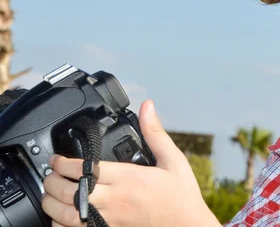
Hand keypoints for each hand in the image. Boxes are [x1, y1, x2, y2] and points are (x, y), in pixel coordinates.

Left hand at [41, 100, 219, 226]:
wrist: (187, 226)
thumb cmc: (181, 196)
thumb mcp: (173, 160)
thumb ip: (155, 133)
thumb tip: (147, 107)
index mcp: (128, 178)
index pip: (85, 169)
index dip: (63, 163)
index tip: (57, 158)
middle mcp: (115, 200)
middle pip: (70, 192)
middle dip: (52, 181)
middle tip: (50, 173)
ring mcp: (110, 219)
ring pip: (68, 215)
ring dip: (52, 204)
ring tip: (49, 194)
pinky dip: (62, 224)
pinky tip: (61, 216)